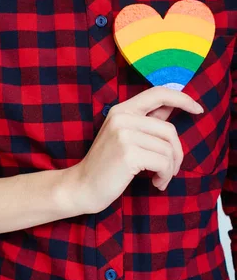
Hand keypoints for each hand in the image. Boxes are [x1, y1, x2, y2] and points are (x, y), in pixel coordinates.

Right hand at [64, 86, 203, 214]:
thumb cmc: (105, 165)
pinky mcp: (129, 153)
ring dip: (170, 168)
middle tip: (170, 169)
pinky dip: (165, 176)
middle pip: (169, 129)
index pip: (157, 93)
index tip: (198, 109)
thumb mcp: (122, 136)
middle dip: (177, 153)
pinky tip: (156, 183)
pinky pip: (163, 162)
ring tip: (159, 178)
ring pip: (168, 148)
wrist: (82, 186)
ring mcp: (124, 134)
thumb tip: (172, 107)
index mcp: (120, 111)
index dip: (182, 98)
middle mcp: (121, 118)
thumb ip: (145, 122)